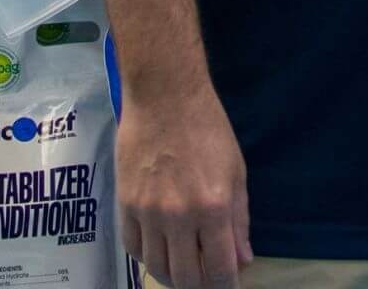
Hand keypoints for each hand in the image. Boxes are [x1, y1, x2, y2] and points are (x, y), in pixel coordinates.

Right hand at [118, 82, 251, 287]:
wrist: (165, 97)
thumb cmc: (209, 129)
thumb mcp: (236, 170)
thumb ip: (239, 219)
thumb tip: (242, 259)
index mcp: (213, 207)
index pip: (218, 269)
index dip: (226, 286)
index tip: (229, 288)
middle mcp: (179, 217)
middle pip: (186, 277)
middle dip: (200, 286)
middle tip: (207, 280)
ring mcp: (148, 214)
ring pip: (158, 268)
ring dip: (174, 276)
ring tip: (185, 272)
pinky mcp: (125, 206)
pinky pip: (134, 249)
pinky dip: (148, 258)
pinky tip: (160, 253)